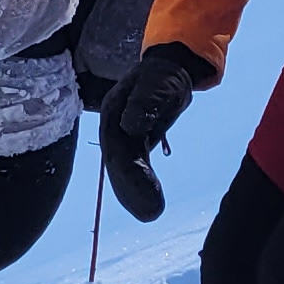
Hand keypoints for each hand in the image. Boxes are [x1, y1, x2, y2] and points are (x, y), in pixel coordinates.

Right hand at [101, 42, 216, 222]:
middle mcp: (113, 127)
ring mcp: (122, 135)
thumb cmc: (164, 74)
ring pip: (124, 170)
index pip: (117, 148)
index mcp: (114, 112)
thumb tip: (129, 127)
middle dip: (131, 190)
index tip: (148, 194)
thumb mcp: (158, 84)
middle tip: (151, 213)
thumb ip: (145, 102)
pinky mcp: (134, 142)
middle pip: (117, 164)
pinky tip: (150, 203)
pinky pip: (134, 168)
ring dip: (133, 193)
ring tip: (151, 214)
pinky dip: (140, 185)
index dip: (130, 174)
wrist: (170, 69)